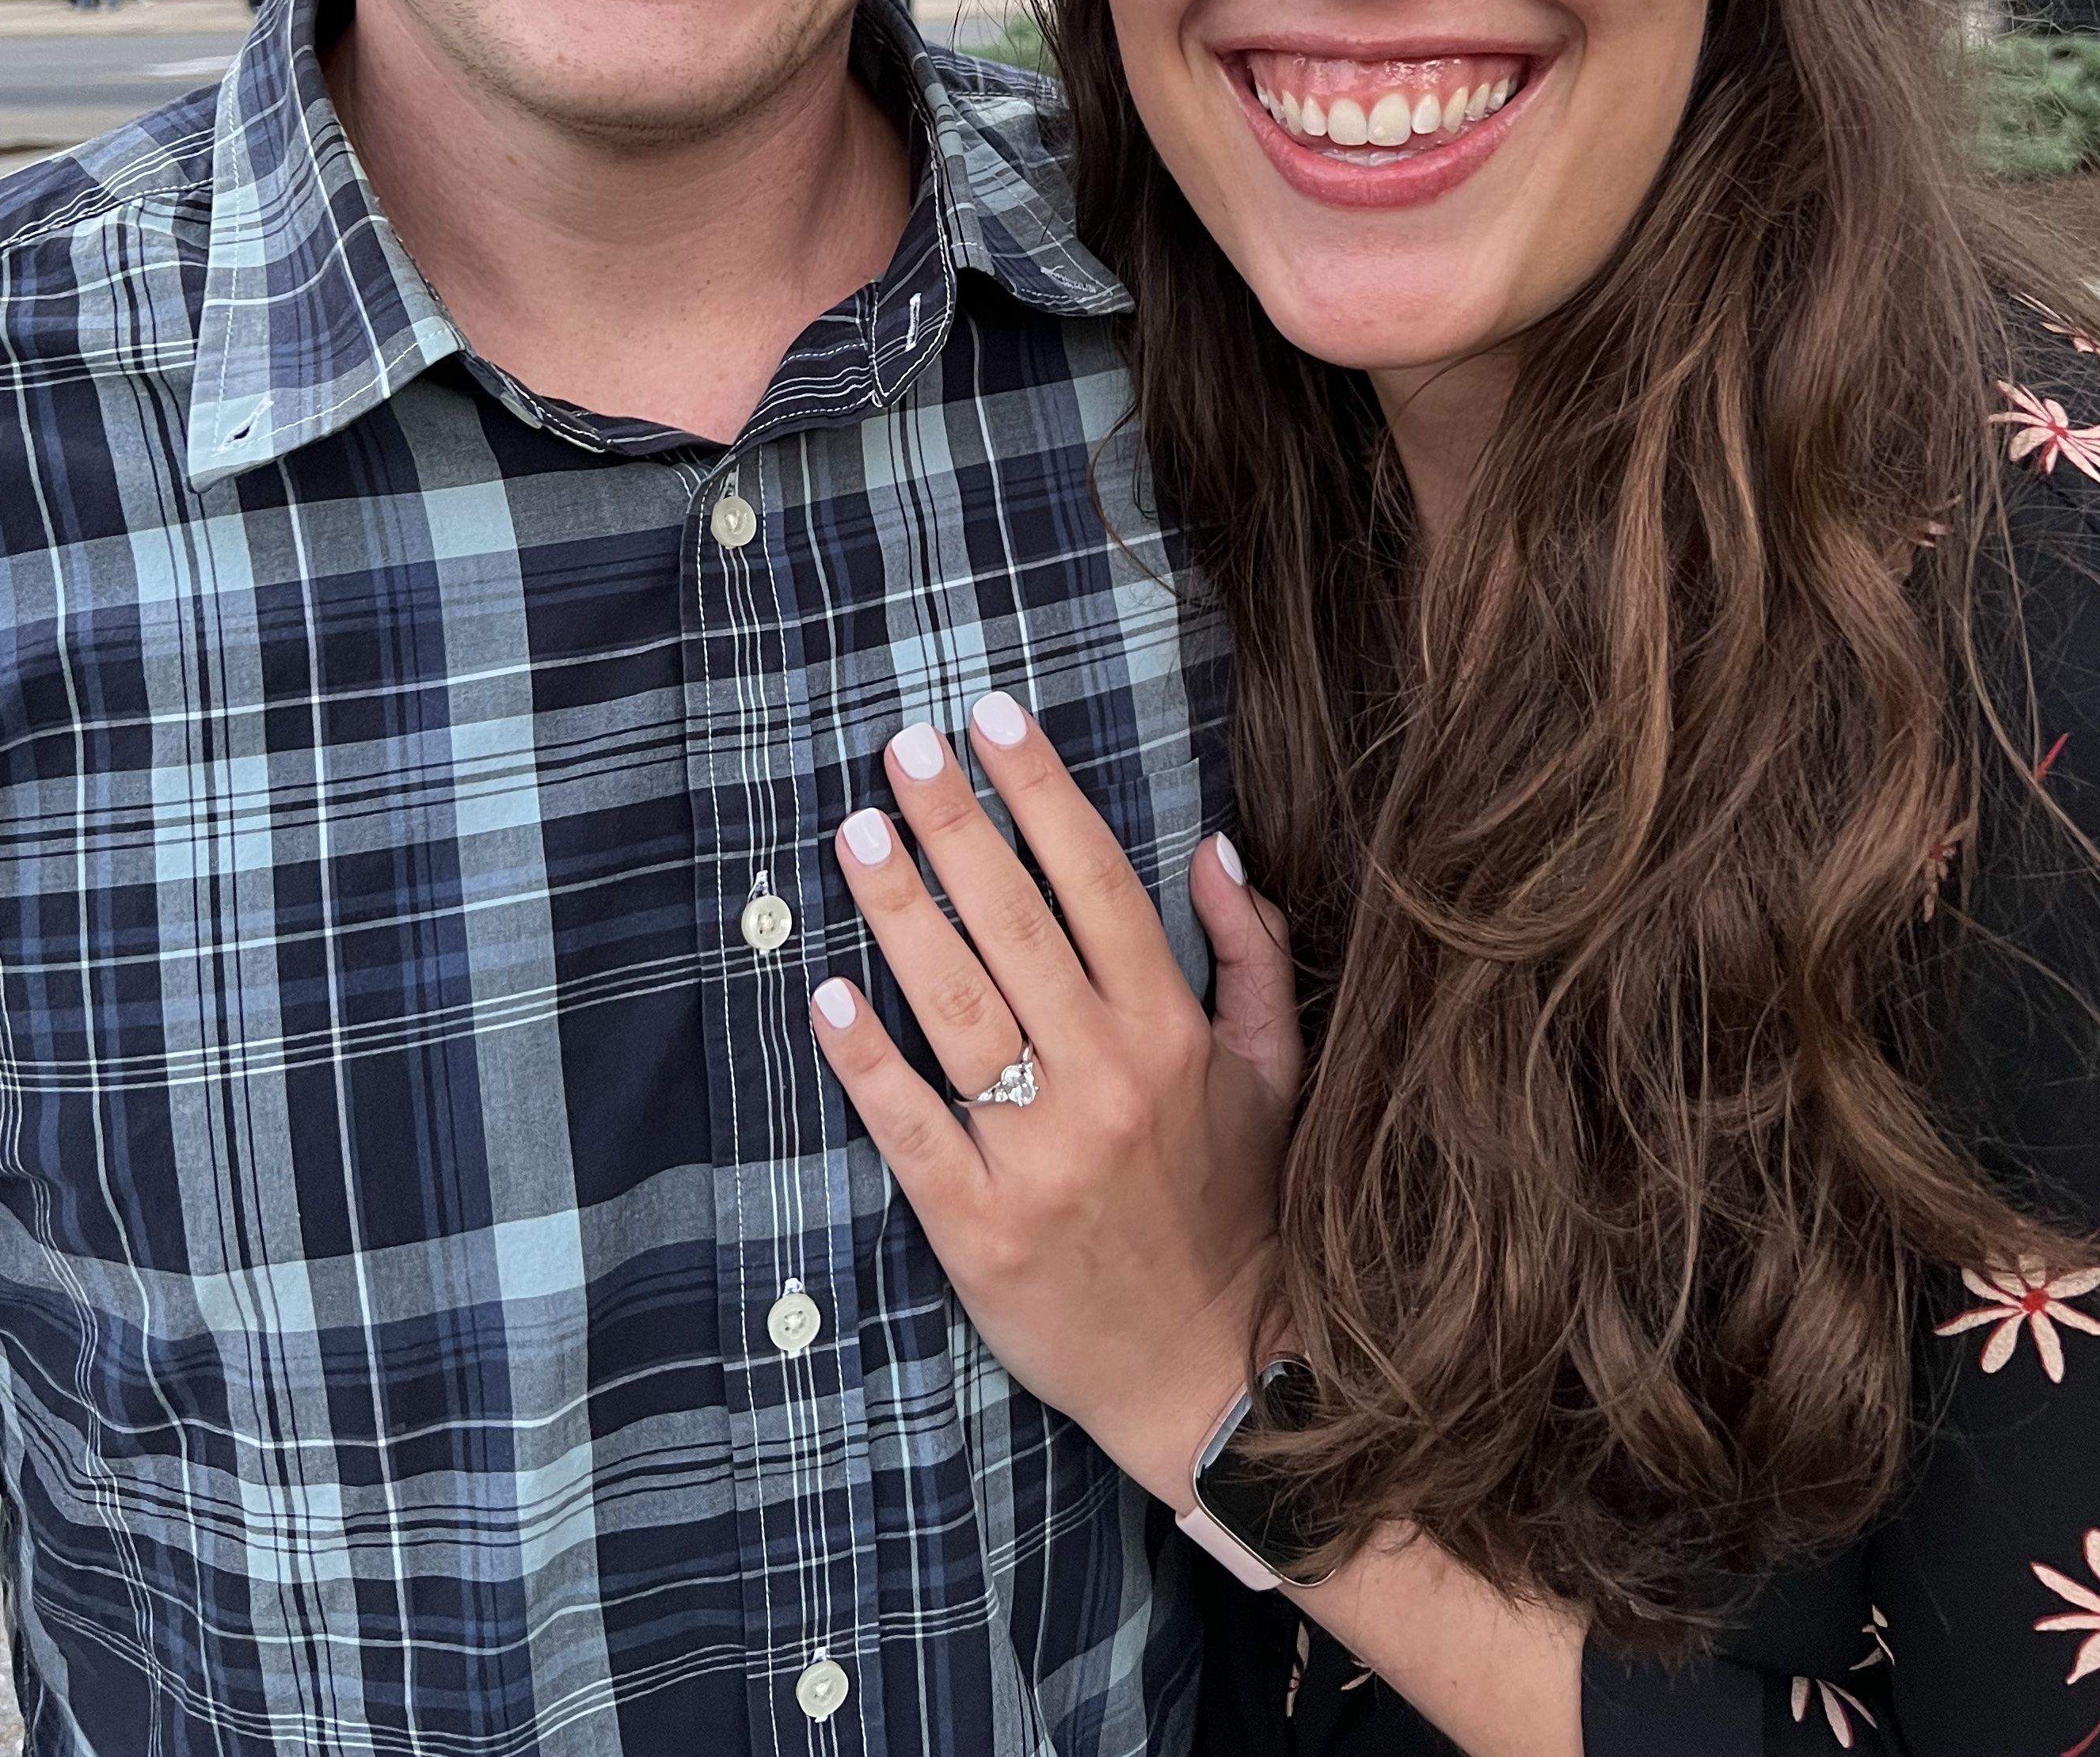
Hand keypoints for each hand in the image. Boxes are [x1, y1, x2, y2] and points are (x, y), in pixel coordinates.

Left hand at [812, 689, 1302, 1508]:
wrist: (1217, 1381)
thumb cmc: (1242, 1211)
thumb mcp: (1276, 1076)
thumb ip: (1254, 956)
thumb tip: (1216, 848)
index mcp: (1173, 1035)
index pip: (1099, 883)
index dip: (1042, 793)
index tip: (990, 718)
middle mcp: (1107, 1081)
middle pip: (1016, 925)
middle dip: (957, 824)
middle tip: (902, 747)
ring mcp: (1040, 1156)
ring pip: (959, 1009)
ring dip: (903, 914)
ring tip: (857, 833)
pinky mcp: (979, 1229)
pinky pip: (912, 1128)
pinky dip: (867, 1061)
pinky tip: (823, 995)